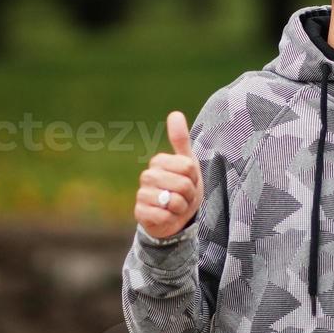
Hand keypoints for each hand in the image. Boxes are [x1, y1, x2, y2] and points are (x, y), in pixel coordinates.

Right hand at [135, 110, 203, 238]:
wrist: (174, 217)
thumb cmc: (182, 188)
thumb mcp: (187, 163)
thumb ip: (181, 140)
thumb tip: (175, 113)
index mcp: (158, 161)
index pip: (188, 167)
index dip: (194, 178)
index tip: (188, 181)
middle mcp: (147, 176)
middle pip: (182, 184)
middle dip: (189, 194)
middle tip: (183, 196)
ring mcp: (142, 194)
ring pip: (173, 201)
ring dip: (180, 207)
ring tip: (175, 207)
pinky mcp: (139, 213)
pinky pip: (163, 215)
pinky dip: (170, 219)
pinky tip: (166, 217)